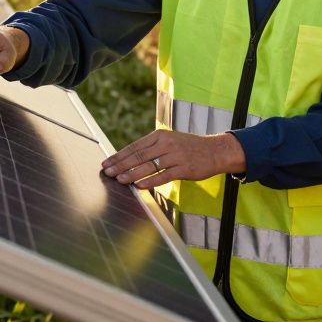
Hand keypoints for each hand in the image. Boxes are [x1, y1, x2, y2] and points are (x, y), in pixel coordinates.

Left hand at [101, 130, 246, 189]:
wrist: (215, 150)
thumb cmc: (189, 147)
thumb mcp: (170, 141)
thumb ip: (152, 148)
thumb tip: (129, 159)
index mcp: (160, 135)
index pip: (135, 146)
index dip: (119, 155)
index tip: (107, 163)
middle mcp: (167, 143)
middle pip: (139, 156)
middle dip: (121, 165)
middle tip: (108, 173)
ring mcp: (176, 156)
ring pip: (149, 166)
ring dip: (132, 174)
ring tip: (120, 180)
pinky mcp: (184, 168)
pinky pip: (164, 176)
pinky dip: (150, 181)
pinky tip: (140, 186)